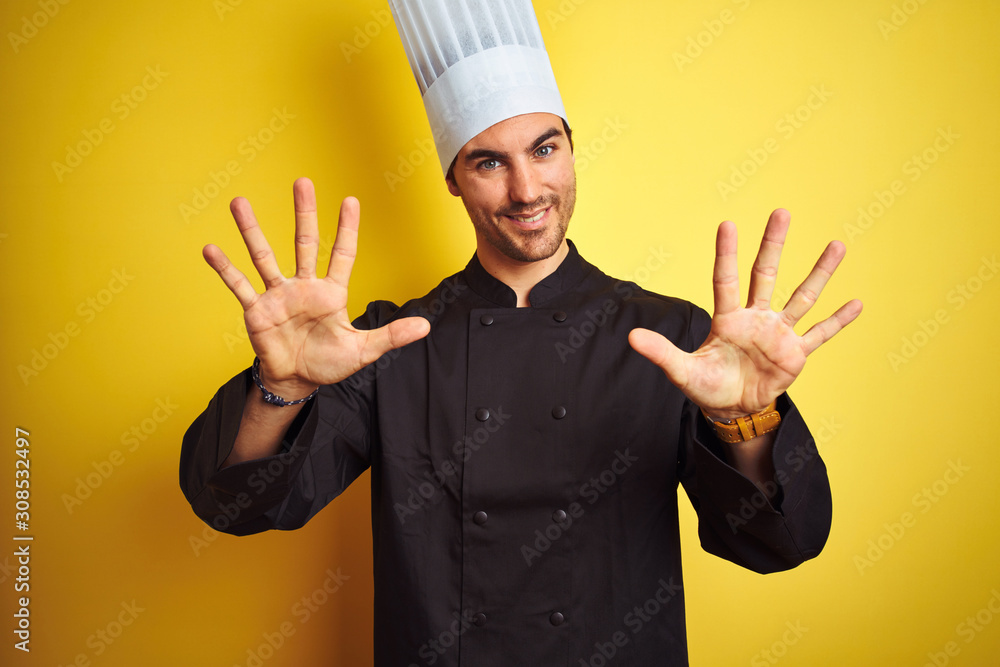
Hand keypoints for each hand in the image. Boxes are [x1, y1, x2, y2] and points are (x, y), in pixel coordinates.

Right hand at [203, 177, 430, 398]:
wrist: (296, 381)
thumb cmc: (328, 363)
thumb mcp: (363, 350)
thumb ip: (391, 336)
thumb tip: (426, 326)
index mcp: (331, 293)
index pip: (342, 253)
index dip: (347, 229)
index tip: (351, 200)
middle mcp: (304, 286)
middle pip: (304, 242)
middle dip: (304, 212)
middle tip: (302, 181)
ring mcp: (278, 295)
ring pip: (264, 256)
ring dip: (251, 230)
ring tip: (239, 203)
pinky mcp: (257, 311)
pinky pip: (240, 286)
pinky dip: (225, 269)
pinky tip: (211, 249)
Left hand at [628, 209, 861, 419]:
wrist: (732, 409)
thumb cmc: (707, 385)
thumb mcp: (682, 371)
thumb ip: (661, 352)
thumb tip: (631, 336)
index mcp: (727, 319)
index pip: (726, 279)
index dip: (726, 254)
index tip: (727, 224)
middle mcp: (756, 318)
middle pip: (766, 274)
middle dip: (773, 244)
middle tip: (782, 212)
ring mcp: (778, 333)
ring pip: (802, 297)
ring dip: (819, 273)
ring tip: (837, 246)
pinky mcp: (795, 354)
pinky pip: (820, 334)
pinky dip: (838, 321)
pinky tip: (857, 302)